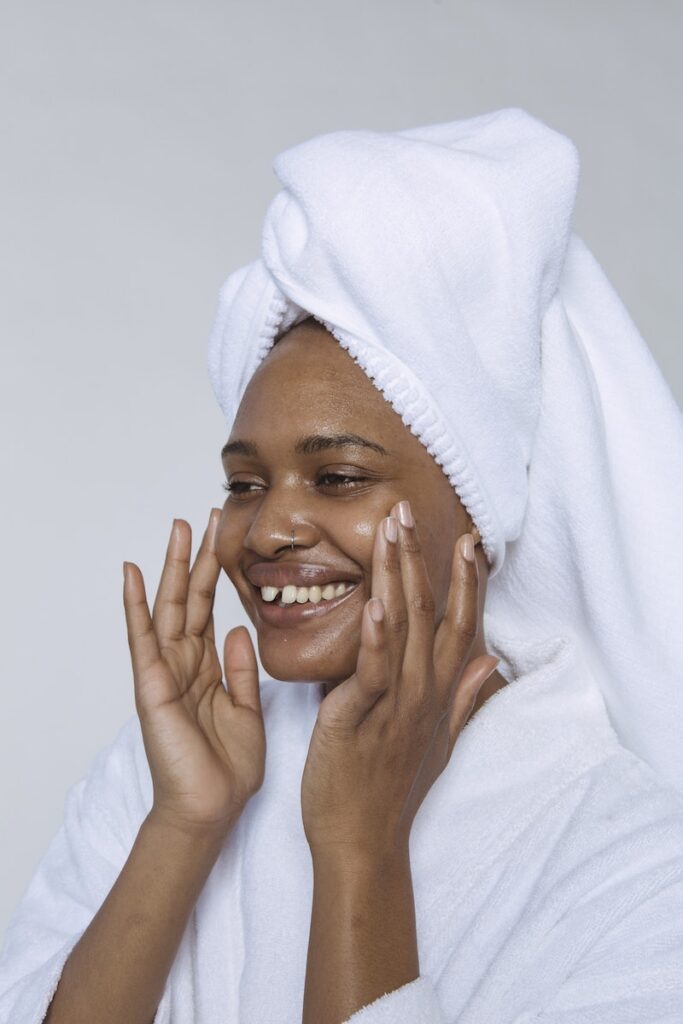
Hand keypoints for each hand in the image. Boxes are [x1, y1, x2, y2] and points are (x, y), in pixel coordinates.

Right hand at [123, 510, 264, 837]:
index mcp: (207, 668)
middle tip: (205, 516)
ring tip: (178, 528)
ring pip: (170, 608)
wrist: (211, 808)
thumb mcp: (247, 708)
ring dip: (173, 568)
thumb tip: (238, 628)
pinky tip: (133, 574)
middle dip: (198, 558)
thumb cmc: (226, 767)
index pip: (211, 609)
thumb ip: (241, 668)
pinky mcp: (153, 685)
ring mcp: (166, 672)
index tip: (226, 537)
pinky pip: (143, 639)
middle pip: (191, 599)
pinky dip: (137, 605)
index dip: (218, 573)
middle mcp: (184, 663)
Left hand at [300, 501, 498, 857]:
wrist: (362, 838)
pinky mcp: (361, 717)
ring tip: (392, 531)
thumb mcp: (437, 738)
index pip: (460, 623)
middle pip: (430, 612)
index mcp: (437, 690)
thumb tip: (491, 658)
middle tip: (408, 509)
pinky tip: (375, 602)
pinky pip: (373, 670)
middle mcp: (424, 690)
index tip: (468, 539)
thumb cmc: (390, 786)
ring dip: (397, 576)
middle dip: (420, 557)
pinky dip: (376, 636)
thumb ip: (464, 695)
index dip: (467, 580)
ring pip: (402, 628)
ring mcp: (396, 703)